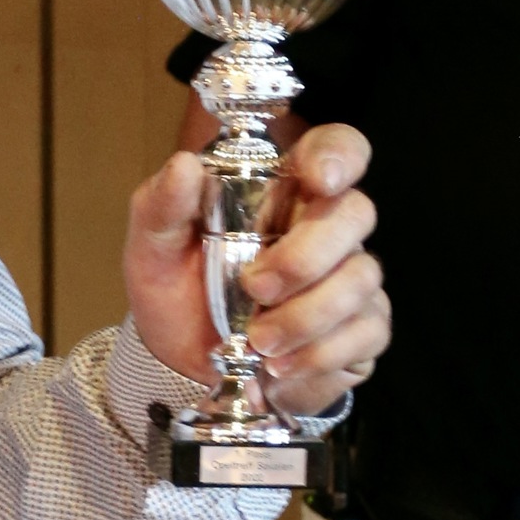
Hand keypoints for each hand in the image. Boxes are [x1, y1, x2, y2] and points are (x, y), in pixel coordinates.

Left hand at [123, 122, 389, 414]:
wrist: (183, 369)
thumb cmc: (176, 295)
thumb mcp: (153, 251)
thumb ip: (163, 206)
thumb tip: (185, 165)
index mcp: (283, 193)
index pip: (336, 149)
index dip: (338, 156)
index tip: (319, 180)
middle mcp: (326, 228)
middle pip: (355, 213)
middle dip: (305, 257)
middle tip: (256, 289)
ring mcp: (350, 278)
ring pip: (361, 278)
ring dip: (305, 316)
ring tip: (257, 343)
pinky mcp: (362, 330)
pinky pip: (366, 332)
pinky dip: (319, 354)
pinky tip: (279, 367)